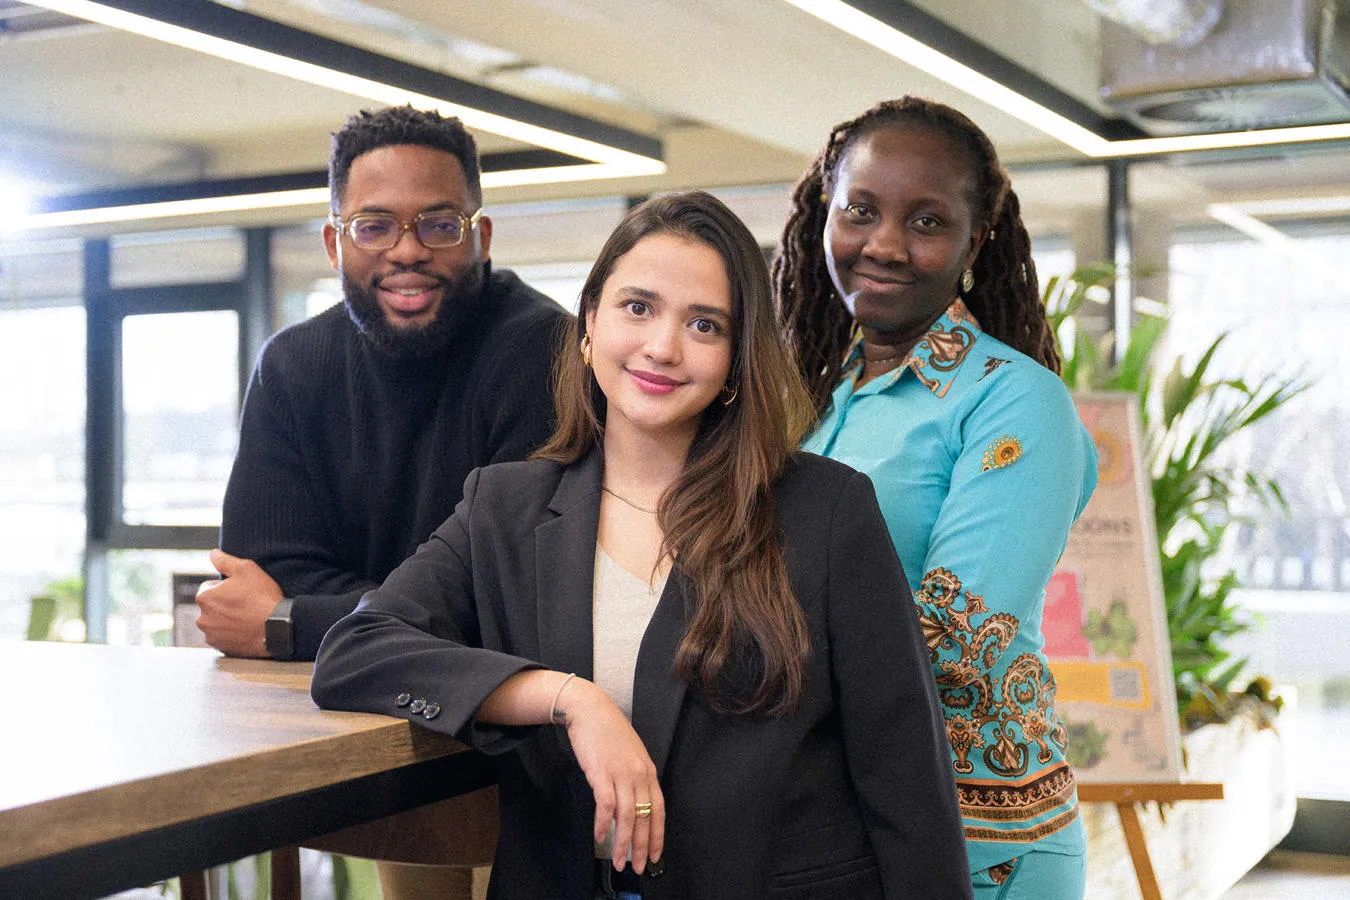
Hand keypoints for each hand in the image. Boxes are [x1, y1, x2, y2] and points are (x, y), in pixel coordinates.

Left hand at [195, 548, 282, 657]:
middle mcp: (202, 619)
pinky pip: (224, 638)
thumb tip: (213, 554)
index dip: (226, 586)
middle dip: (224, 604)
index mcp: (204, 598)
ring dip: (227, 619)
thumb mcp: (246, 569)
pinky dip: (232, 634)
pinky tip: (247, 629)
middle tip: (246, 603)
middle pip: (212, 606)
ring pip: (217, 623)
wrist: (276, 628)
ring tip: (248, 617)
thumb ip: (225, 561)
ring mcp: (212, 636)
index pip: (209, 587)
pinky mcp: (222, 649)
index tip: (241, 590)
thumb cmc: (262, 598)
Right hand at [560, 678, 664, 873]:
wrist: (590, 709)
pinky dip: (604, 824)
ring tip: (618, 861)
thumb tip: (633, 805)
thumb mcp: (630, 755)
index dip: (658, 835)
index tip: (657, 855)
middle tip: (639, 867)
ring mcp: (621, 773)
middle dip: (643, 847)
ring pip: (627, 816)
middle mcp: (638, 774)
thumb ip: (634, 778)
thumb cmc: (608, 732)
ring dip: (622, 843)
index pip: (659, 810)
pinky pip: (606, 805)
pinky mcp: (601, 772)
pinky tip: (600, 837)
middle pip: (645, 817)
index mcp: (648, 771)